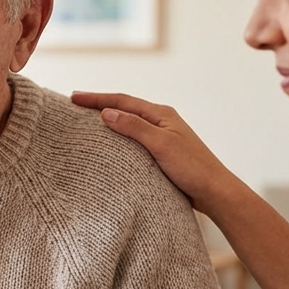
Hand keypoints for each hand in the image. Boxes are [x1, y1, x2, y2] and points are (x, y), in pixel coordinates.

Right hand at [70, 91, 243, 215]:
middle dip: (99, 105)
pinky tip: (109, 144)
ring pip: (129, 123)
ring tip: (87, 122)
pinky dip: (118, 136)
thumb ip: (134, 127)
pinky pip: (134, 139)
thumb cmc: (192, 168)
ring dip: (109, 120)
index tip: (73, 97)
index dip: (97, 98)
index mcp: (161, 114)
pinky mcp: (162, 152)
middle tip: (75, 105)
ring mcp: (162, 137)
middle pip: (125, 108)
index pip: (122, 100)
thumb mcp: (161, 145)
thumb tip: (107, 112)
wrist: (215, 191)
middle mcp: (161, 122)